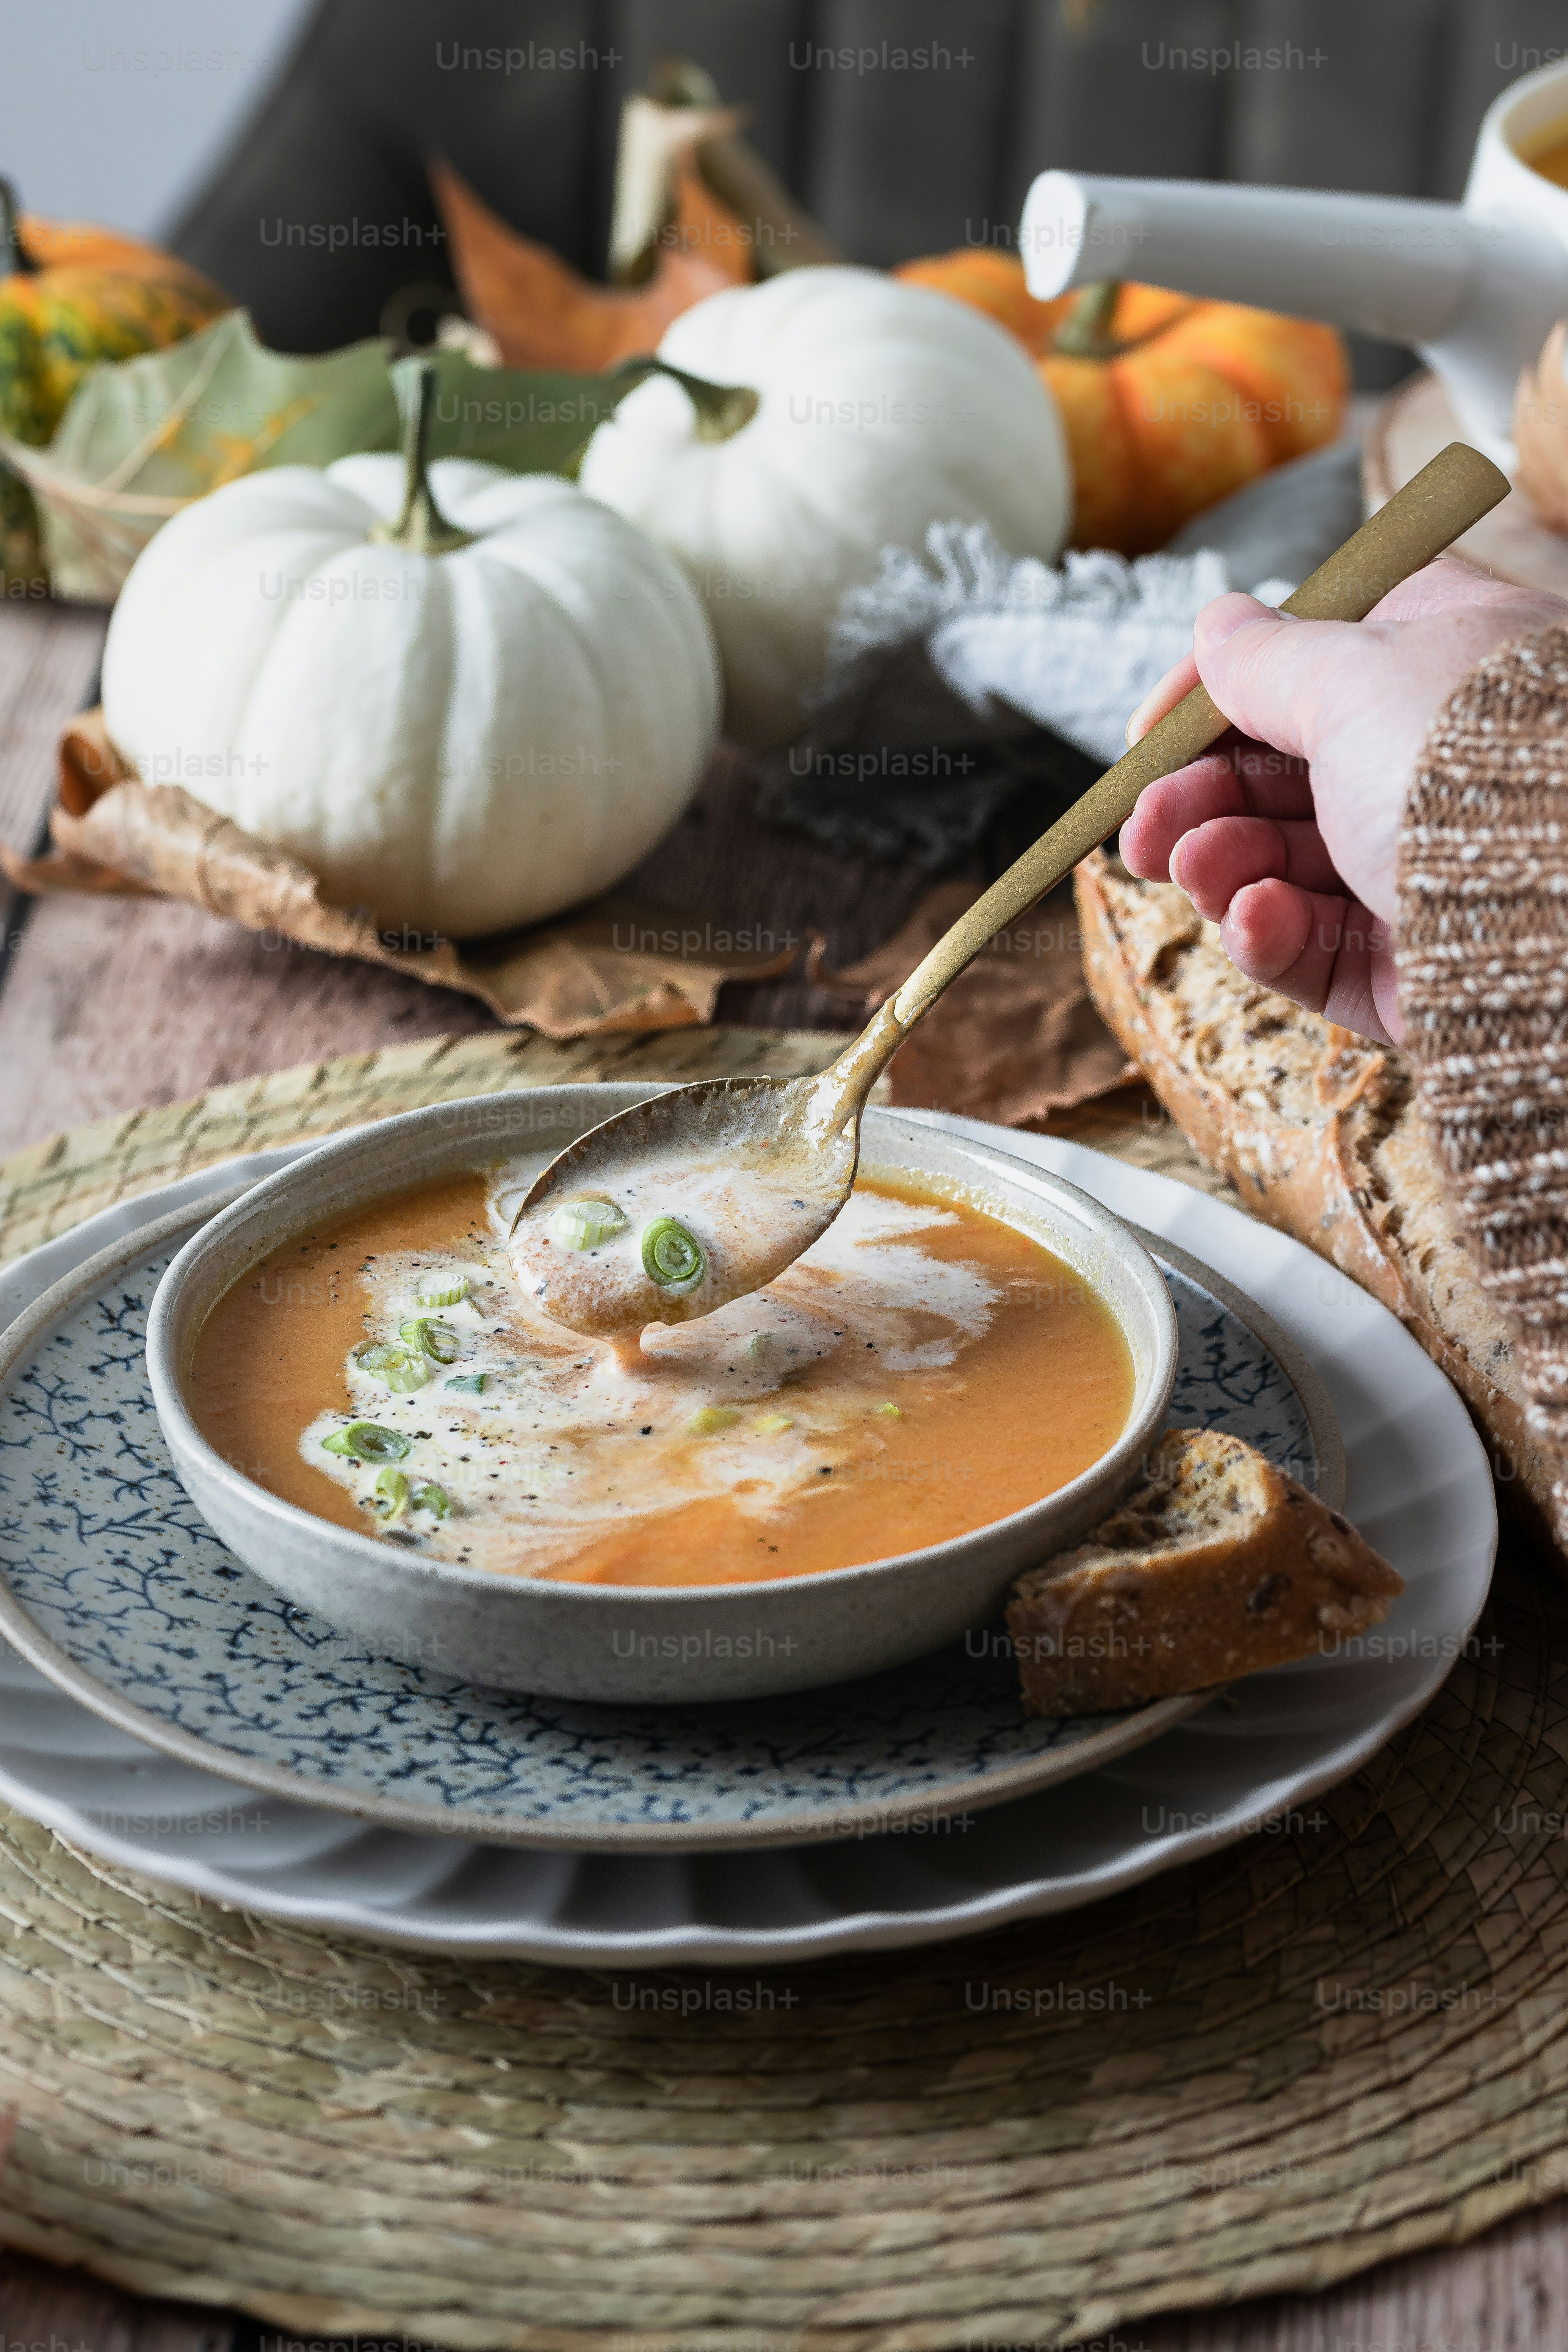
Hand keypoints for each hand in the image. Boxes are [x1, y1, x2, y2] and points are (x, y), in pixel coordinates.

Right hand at [1117, 558, 1567, 1044]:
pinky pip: (1314, 947)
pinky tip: (1250, 921)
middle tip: (1140, 830)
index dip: (1214, 698)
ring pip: (1281, 866)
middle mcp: (1428, 762)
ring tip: (1195, 871)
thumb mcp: (1355, 679)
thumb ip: (1272, 658)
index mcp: (1436, 663)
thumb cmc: (1473, 759)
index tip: (1145, 734)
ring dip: (1219, 865)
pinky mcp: (1410, 964)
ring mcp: (1419, 867)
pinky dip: (1268, 934)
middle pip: (1278, 777)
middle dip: (1196, 800)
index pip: (1306, 663)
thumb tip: (1222, 622)